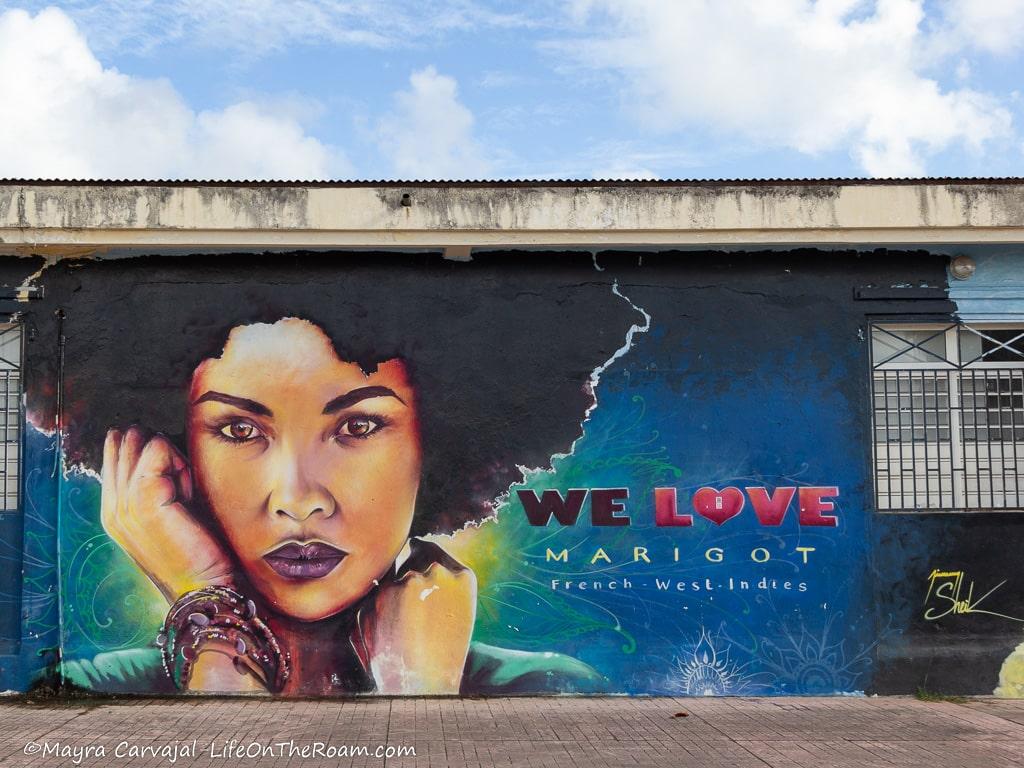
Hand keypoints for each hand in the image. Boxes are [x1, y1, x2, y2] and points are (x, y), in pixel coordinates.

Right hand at [101, 427, 234, 602]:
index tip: (176, 483)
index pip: (117, 451)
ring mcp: (123, 504)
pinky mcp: (143, 499)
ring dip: (174, 459)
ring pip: (145, 442)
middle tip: (183, 489)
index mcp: (113, 510)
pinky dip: (181, 463)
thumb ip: (158, 481)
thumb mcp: (170, 511)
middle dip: (162, 452)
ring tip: (185, 495)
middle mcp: (111, 507)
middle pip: (128, 441)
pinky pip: (158, 448)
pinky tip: (187, 493)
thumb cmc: (198, 549)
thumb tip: (160, 440)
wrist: (205, 587)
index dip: (153, 453)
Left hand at [356, 540, 476, 693]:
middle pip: (414, 553)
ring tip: (404, 628)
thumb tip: (414, 546)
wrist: (421, 685)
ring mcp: (407, 582)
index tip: (421, 578)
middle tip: (412, 605)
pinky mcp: (380, 597)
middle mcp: (436, 572)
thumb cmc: (442, 652)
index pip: (434, 550)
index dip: (424, 563)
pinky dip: (377, 608)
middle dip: (410, 570)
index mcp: (462, 575)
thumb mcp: (458, 608)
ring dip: (393, 591)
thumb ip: (440, 577)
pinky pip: (375, 593)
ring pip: (393, 574)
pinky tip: (389, 632)